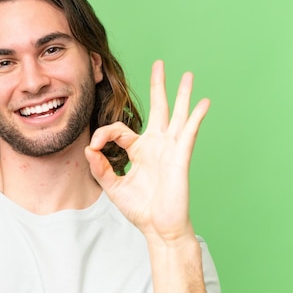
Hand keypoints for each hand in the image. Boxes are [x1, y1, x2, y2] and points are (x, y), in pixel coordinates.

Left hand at [85, 60, 208, 243]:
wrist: (158, 228)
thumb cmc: (140, 209)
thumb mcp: (113, 186)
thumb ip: (100, 167)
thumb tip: (88, 149)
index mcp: (139, 150)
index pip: (119, 129)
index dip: (103, 134)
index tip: (94, 147)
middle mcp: (156, 145)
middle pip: (158, 108)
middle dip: (158, 86)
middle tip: (160, 64)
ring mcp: (170, 149)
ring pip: (177, 115)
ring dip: (182, 95)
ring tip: (188, 75)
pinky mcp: (180, 157)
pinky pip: (189, 133)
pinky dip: (196, 117)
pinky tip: (203, 103)